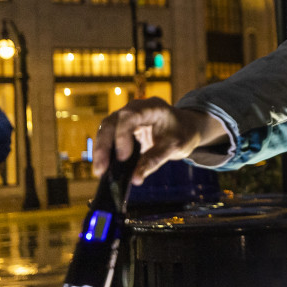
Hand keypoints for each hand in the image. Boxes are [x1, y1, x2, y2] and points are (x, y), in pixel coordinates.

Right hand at [93, 97, 226, 184]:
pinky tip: (105, 168)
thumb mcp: (174, 147)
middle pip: (111, 123)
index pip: (129, 117)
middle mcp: (135, 109)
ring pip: (106, 130)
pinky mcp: (123, 128)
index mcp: (151, 107)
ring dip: (101, 150)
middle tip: (101, 170)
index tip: (123, 158)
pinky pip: (109, 137)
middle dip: (104, 146)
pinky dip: (106, 152)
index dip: (122, 136)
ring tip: (100, 171)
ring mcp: (127, 117)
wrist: (186, 127)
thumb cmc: (183, 133)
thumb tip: (135, 179)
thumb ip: (154, 161)